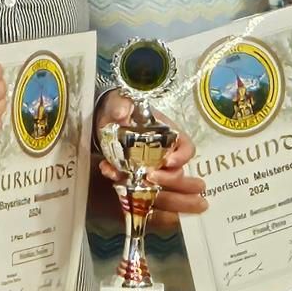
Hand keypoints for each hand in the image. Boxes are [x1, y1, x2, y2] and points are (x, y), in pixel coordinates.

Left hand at [94, 92, 207, 218]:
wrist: (105, 119)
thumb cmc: (121, 108)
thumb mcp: (121, 101)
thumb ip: (122, 105)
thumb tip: (121, 114)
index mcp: (169, 135)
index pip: (186, 148)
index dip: (182, 157)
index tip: (168, 161)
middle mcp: (164, 154)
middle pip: (178, 173)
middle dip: (168, 180)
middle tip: (150, 178)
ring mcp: (151, 168)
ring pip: (161, 187)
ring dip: (150, 190)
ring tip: (130, 183)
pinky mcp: (136, 177)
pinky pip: (138, 189)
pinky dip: (127, 188)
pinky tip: (112, 175)